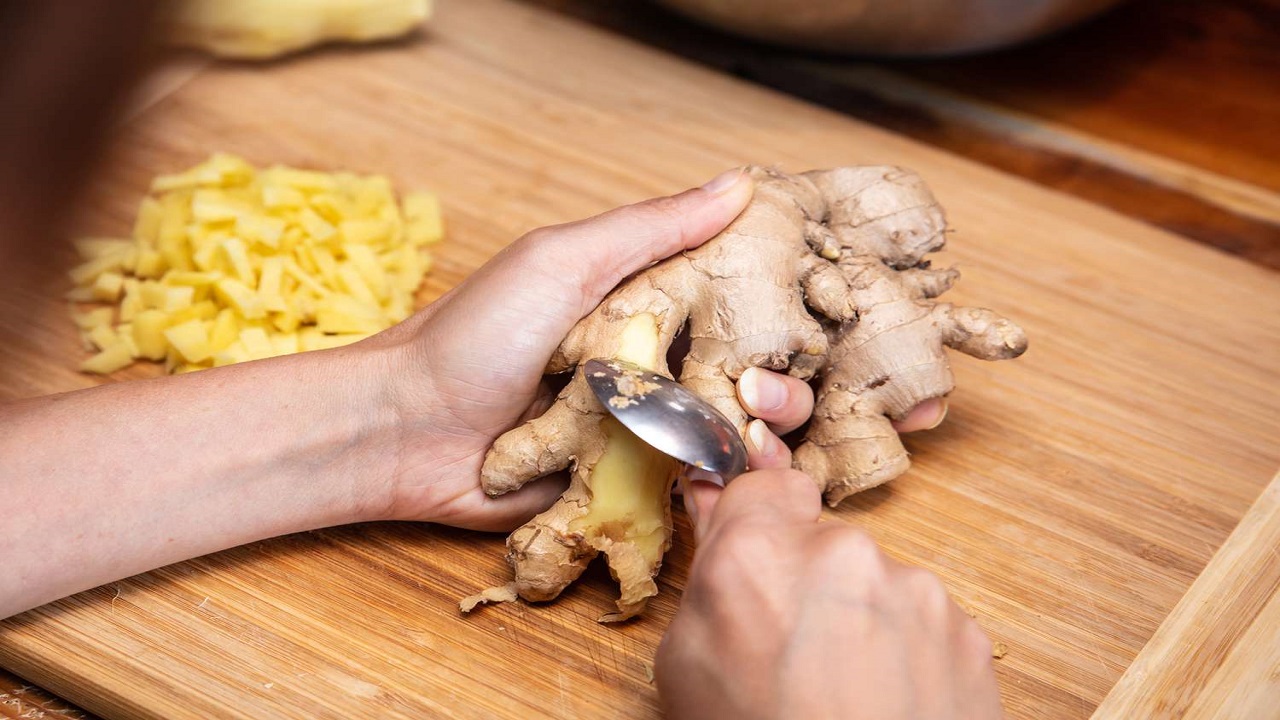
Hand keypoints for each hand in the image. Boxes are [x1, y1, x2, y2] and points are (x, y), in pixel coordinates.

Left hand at [369, 166, 947, 532]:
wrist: (404, 432)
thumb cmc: (476, 334)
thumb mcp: (564, 261)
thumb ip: (652, 229)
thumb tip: (742, 183)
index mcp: (648, 305)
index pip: (744, 302)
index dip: (800, 308)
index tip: (853, 312)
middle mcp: (657, 367)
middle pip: (754, 377)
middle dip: (791, 385)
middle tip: (779, 394)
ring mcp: (645, 433)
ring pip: (734, 438)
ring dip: (762, 436)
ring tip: (758, 432)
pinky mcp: (628, 491)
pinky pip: (691, 491)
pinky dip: (726, 487)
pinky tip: (750, 482)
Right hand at [659, 442, 1001, 718]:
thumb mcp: (689, 672)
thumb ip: (709, 581)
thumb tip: (719, 512)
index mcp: (758, 559)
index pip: (763, 485)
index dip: (758, 523)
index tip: (756, 552)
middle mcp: (845, 556)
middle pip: (821, 540)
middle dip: (807, 581)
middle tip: (793, 655)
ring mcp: (916, 593)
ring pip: (876, 581)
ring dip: (861, 619)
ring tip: (845, 694)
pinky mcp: (967, 634)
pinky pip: (923, 621)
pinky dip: (906, 653)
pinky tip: (886, 705)